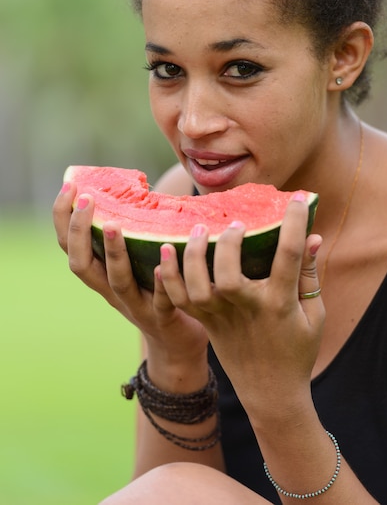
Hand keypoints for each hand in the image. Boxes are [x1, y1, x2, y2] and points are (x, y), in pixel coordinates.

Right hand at [52, 183, 208, 366]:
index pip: (70, 247)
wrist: (175, 346)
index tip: (69, 187)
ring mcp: (136, 306)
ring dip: (113, 253)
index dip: (63, 219)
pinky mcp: (163, 317)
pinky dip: (160, 281)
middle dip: (80, 231)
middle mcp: (111, 292)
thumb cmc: (156, 295)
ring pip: (117, 281)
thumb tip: (138, 190)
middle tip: (86, 199)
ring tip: (113, 226)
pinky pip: (160, 300)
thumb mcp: (135, 267)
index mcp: (101, 277)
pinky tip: (162, 261)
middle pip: (81, 264)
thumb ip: (133, 238)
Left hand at [158, 194, 324, 416]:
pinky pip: (179, 300)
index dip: (294, 223)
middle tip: (234, 223)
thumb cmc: (296, 350)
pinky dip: (168, 277)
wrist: (270, 393)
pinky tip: (165, 253)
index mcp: (280, 304)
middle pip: (229, 274)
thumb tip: (313, 236)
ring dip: (193, 255)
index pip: (288, 257)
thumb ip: (309, 275)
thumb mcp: (313, 315)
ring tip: (196, 229)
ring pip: (197, 287)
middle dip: (228, 243)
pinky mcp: (205, 323)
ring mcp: (221, 318)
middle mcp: (247, 309)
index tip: (298, 198)